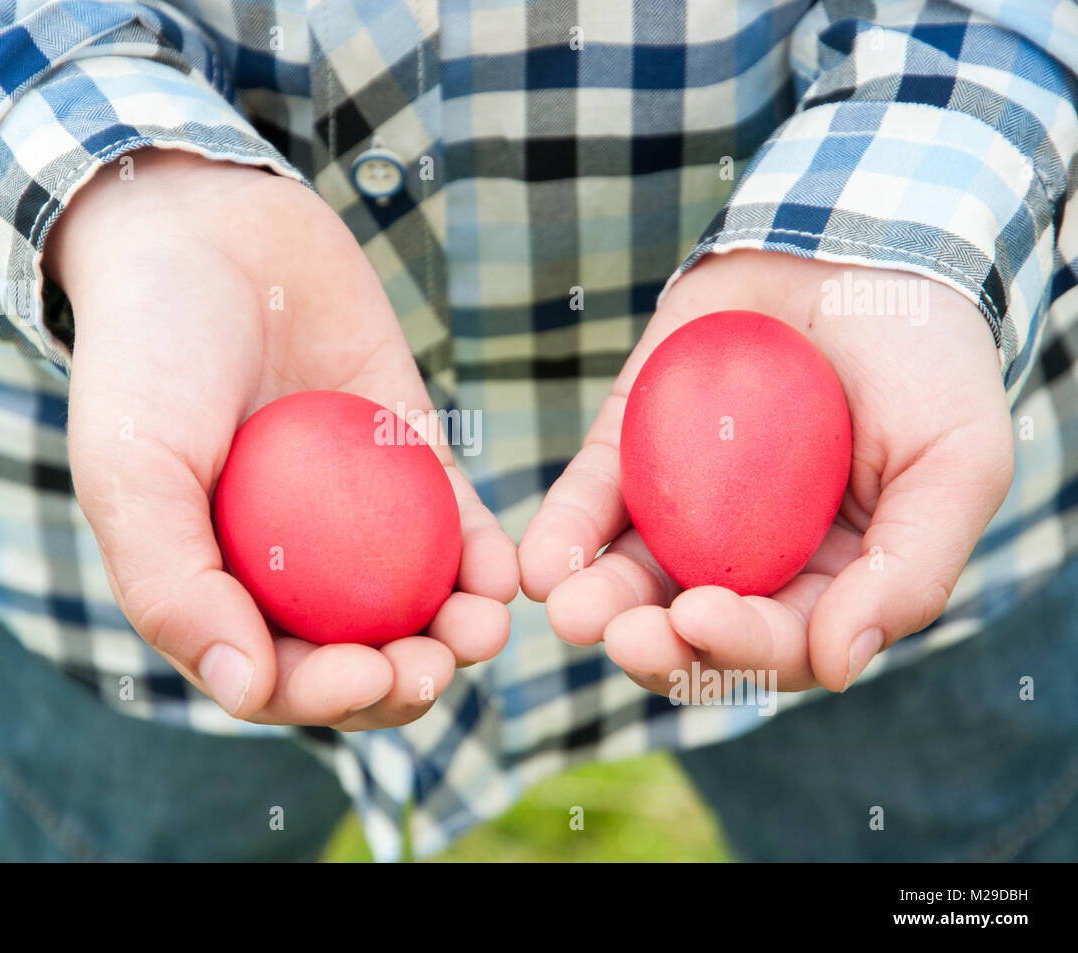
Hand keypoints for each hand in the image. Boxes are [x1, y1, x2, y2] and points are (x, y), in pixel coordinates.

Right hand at [44, 148, 517, 728]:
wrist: (207, 229)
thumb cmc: (147, 353)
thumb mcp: (133, 470)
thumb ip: (173, 585)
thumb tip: (244, 689)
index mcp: (212, 584)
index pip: (275, 674)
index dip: (325, 696)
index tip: (366, 675)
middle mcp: (285, 564)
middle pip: (355, 654)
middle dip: (402, 680)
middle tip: (437, 666)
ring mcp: (352, 515)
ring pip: (413, 603)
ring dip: (454, 632)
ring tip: (483, 629)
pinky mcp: (408, 460)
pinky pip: (454, 526)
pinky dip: (481, 557)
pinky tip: (504, 571)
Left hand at [519, 250, 1013, 693]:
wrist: (858, 243)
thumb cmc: (925, 355)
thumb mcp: (955, 460)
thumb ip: (908, 569)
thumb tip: (836, 667)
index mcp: (834, 578)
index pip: (781, 641)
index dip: (740, 645)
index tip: (700, 617)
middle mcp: (754, 557)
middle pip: (696, 627)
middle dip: (655, 643)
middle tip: (618, 635)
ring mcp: (689, 507)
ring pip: (634, 578)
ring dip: (597, 602)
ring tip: (565, 608)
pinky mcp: (633, 451)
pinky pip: (593, 503)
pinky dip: (566, 534)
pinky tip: (542, 562)